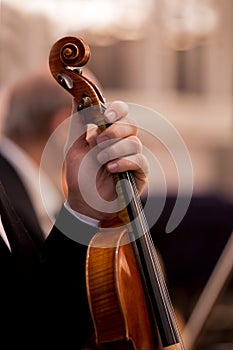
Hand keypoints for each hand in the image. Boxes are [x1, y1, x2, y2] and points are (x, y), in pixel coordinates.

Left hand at [64, 100, 148, 221]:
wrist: (84, 202)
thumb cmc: (79, 175)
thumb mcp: (73, 146)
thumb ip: (78, 123)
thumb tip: (77, 98)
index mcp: (109, 133)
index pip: (121, 112)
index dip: (117, 110)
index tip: (105, 116)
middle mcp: (123, 142)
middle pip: (131, 124)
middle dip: (114, 131)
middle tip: (98, 141)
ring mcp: (133, 157)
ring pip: (135, 142)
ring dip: (115, 149)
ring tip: (100, 160)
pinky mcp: (140, 173)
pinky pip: (140, 161)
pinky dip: (124, 162)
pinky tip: (111, 169)